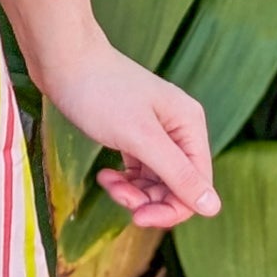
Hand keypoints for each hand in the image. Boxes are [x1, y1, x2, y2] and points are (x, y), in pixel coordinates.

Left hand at [41, 32, 218, 230]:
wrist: (62, 58)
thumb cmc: (100, 91)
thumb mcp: (140, 137)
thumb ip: (177, 173)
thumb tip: (214, 208)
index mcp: (190, 125)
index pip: (197, 185)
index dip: (172, 208)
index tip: (138, 217)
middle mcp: (178, 128)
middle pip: (176, 185)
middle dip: (148, 200)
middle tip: (118, 196)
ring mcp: (155, 130)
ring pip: (155, 181)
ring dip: (132, 191)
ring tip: (107, 183)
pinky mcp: (132, 132)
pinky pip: (139, 169)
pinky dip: (124, 179)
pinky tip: (105, 175)